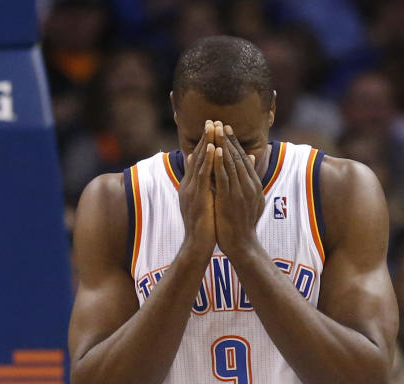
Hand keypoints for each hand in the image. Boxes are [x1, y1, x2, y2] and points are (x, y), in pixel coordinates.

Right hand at [178, 120, 216, 254]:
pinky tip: (213, 148)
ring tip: (212, 127)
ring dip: (206, 143)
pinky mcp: (197, 197)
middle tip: (212, 119)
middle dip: (205, 138)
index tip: (212, 128)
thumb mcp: (207, 203)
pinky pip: (203, 175)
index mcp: (192, 186)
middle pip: (198, 156)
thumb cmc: (206, 226)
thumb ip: (209, 188)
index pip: (199, 160)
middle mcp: (189, 185)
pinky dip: (208, 160)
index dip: (205, 143)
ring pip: (199, 162)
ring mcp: (192, 190)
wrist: (198, 245)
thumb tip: (214, 176)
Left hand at [211, 122, 264, 258]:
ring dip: (222, 145)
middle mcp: (248, 185)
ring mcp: (240, 191)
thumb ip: (250, 178)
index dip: (234, 142)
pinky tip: (215, 150)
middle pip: (237, 157)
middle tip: (219, 122)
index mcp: (253, 184)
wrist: (242, 243)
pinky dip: (219, 162)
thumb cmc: (243, 222)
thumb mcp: (252, 198)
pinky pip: (224, 176)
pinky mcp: (230, 198)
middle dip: (227, 139)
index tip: (226, 128)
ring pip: (230, 164)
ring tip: (216, 130)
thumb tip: (250, 158)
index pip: (243, 159)